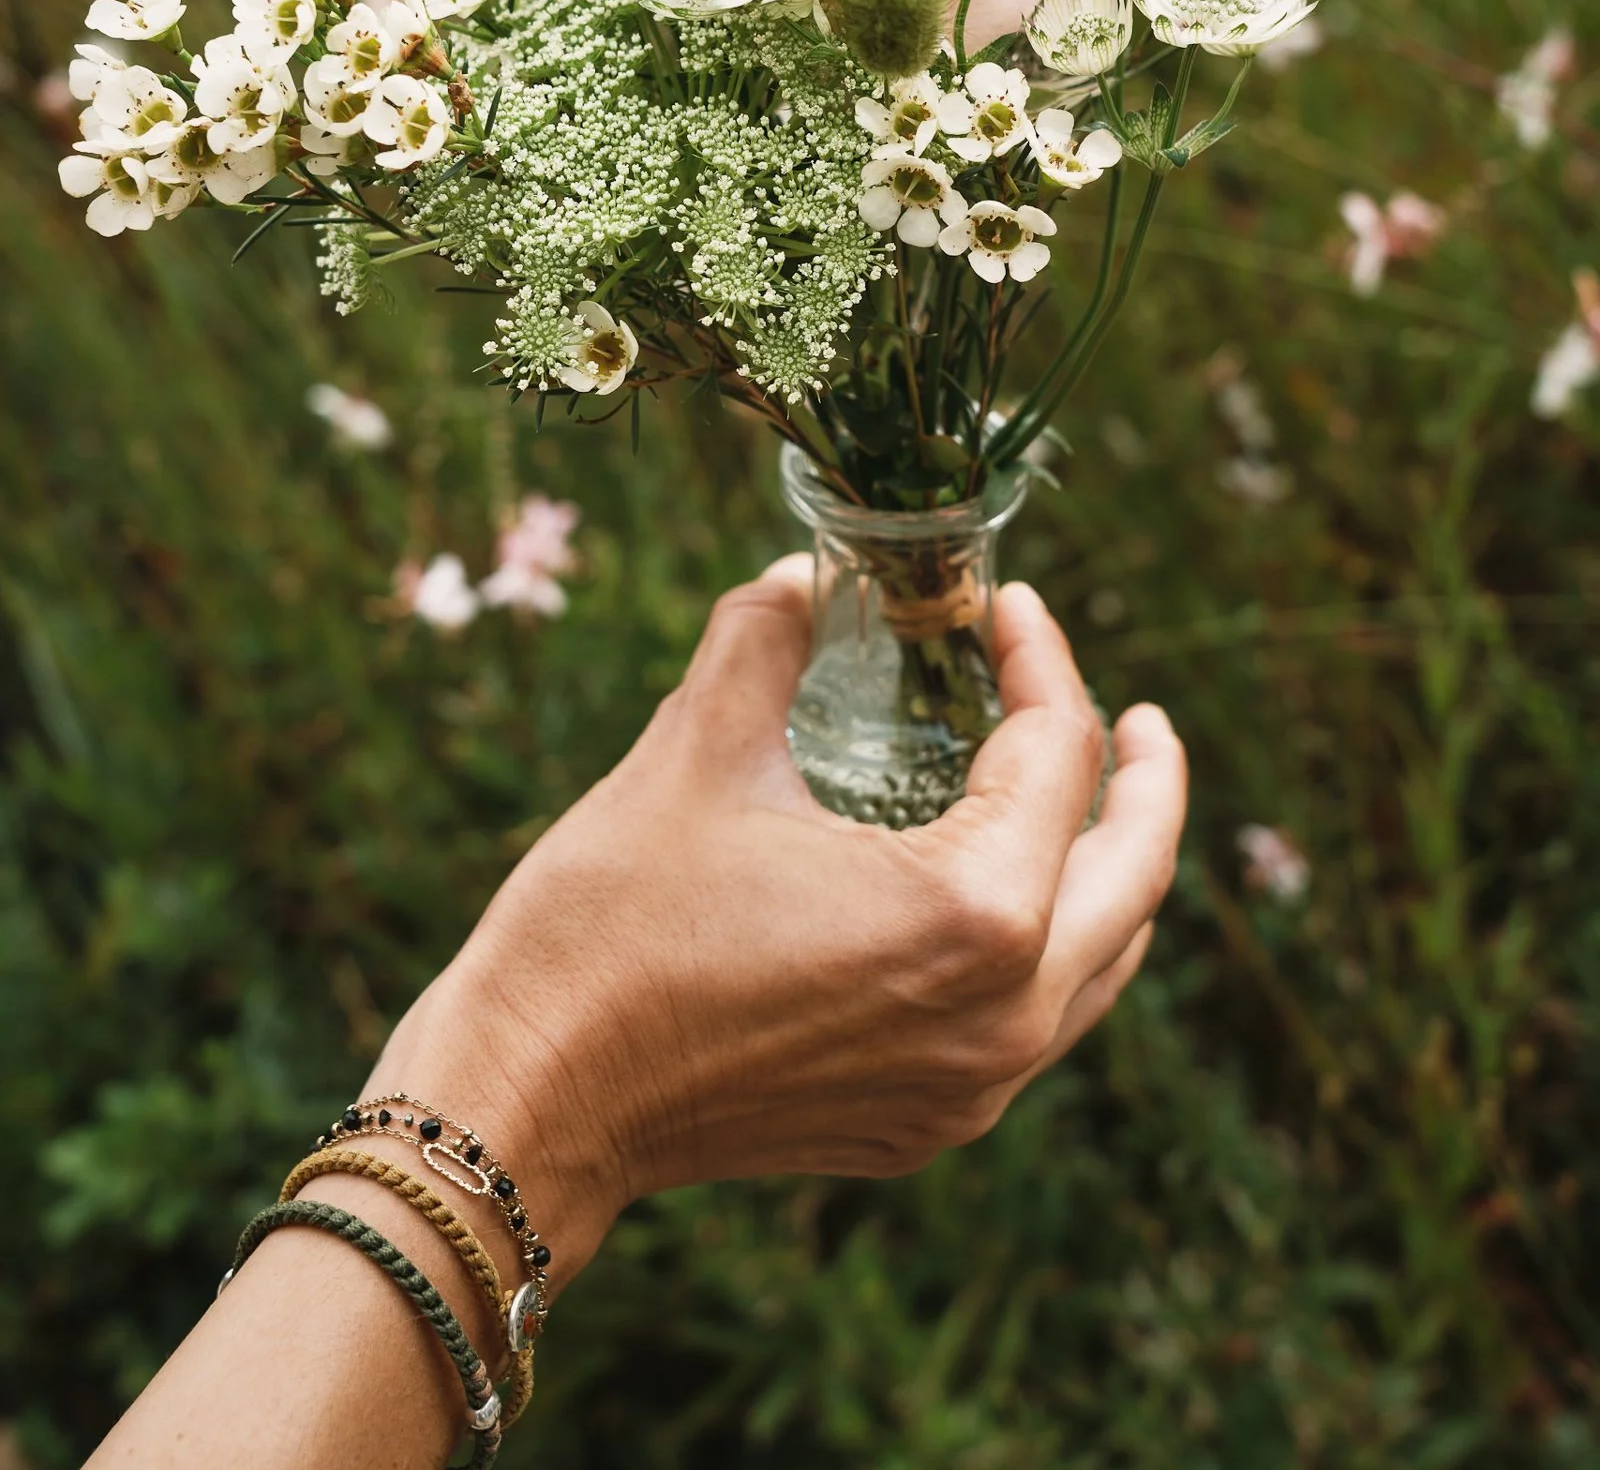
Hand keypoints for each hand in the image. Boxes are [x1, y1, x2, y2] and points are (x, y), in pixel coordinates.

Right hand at [376, 561, 1186, 1284]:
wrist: (528, 1104)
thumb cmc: (608, 926)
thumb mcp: (694, 748)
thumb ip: (766, 636)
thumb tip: (804, 574)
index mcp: (972, 914)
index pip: (1058, 757)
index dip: (1039, 659)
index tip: (1005, 603)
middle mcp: (1003, 1017)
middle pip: (1135, 875)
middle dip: (1143, 777)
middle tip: (1133, 712)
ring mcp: (972, 1090)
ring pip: (1101, 961)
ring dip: (1109, 866)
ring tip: (1085, 795)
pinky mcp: (926, 1125)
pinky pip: (1038, 1020)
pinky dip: (1049, 940)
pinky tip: (999, 890)